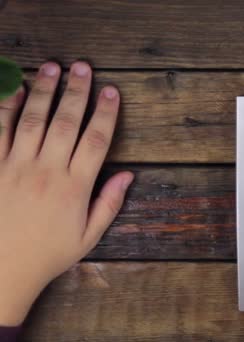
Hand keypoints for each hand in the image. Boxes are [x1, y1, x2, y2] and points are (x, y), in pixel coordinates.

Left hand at [0, 62, 132, 325]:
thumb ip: (109, 203)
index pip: (95, 141)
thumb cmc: (48, 254)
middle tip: (83, 67)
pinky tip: (16, 89)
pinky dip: (6, 108)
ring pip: (32, 120)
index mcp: (74, 187)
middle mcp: (46, 171)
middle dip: (77, 92)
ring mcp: (16, 167)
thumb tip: (128, 174)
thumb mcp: (88, 237)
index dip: (105, 113)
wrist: (1, 271)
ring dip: (44, 91)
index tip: (112, 91)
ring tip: (53, 67)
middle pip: (66, 123)